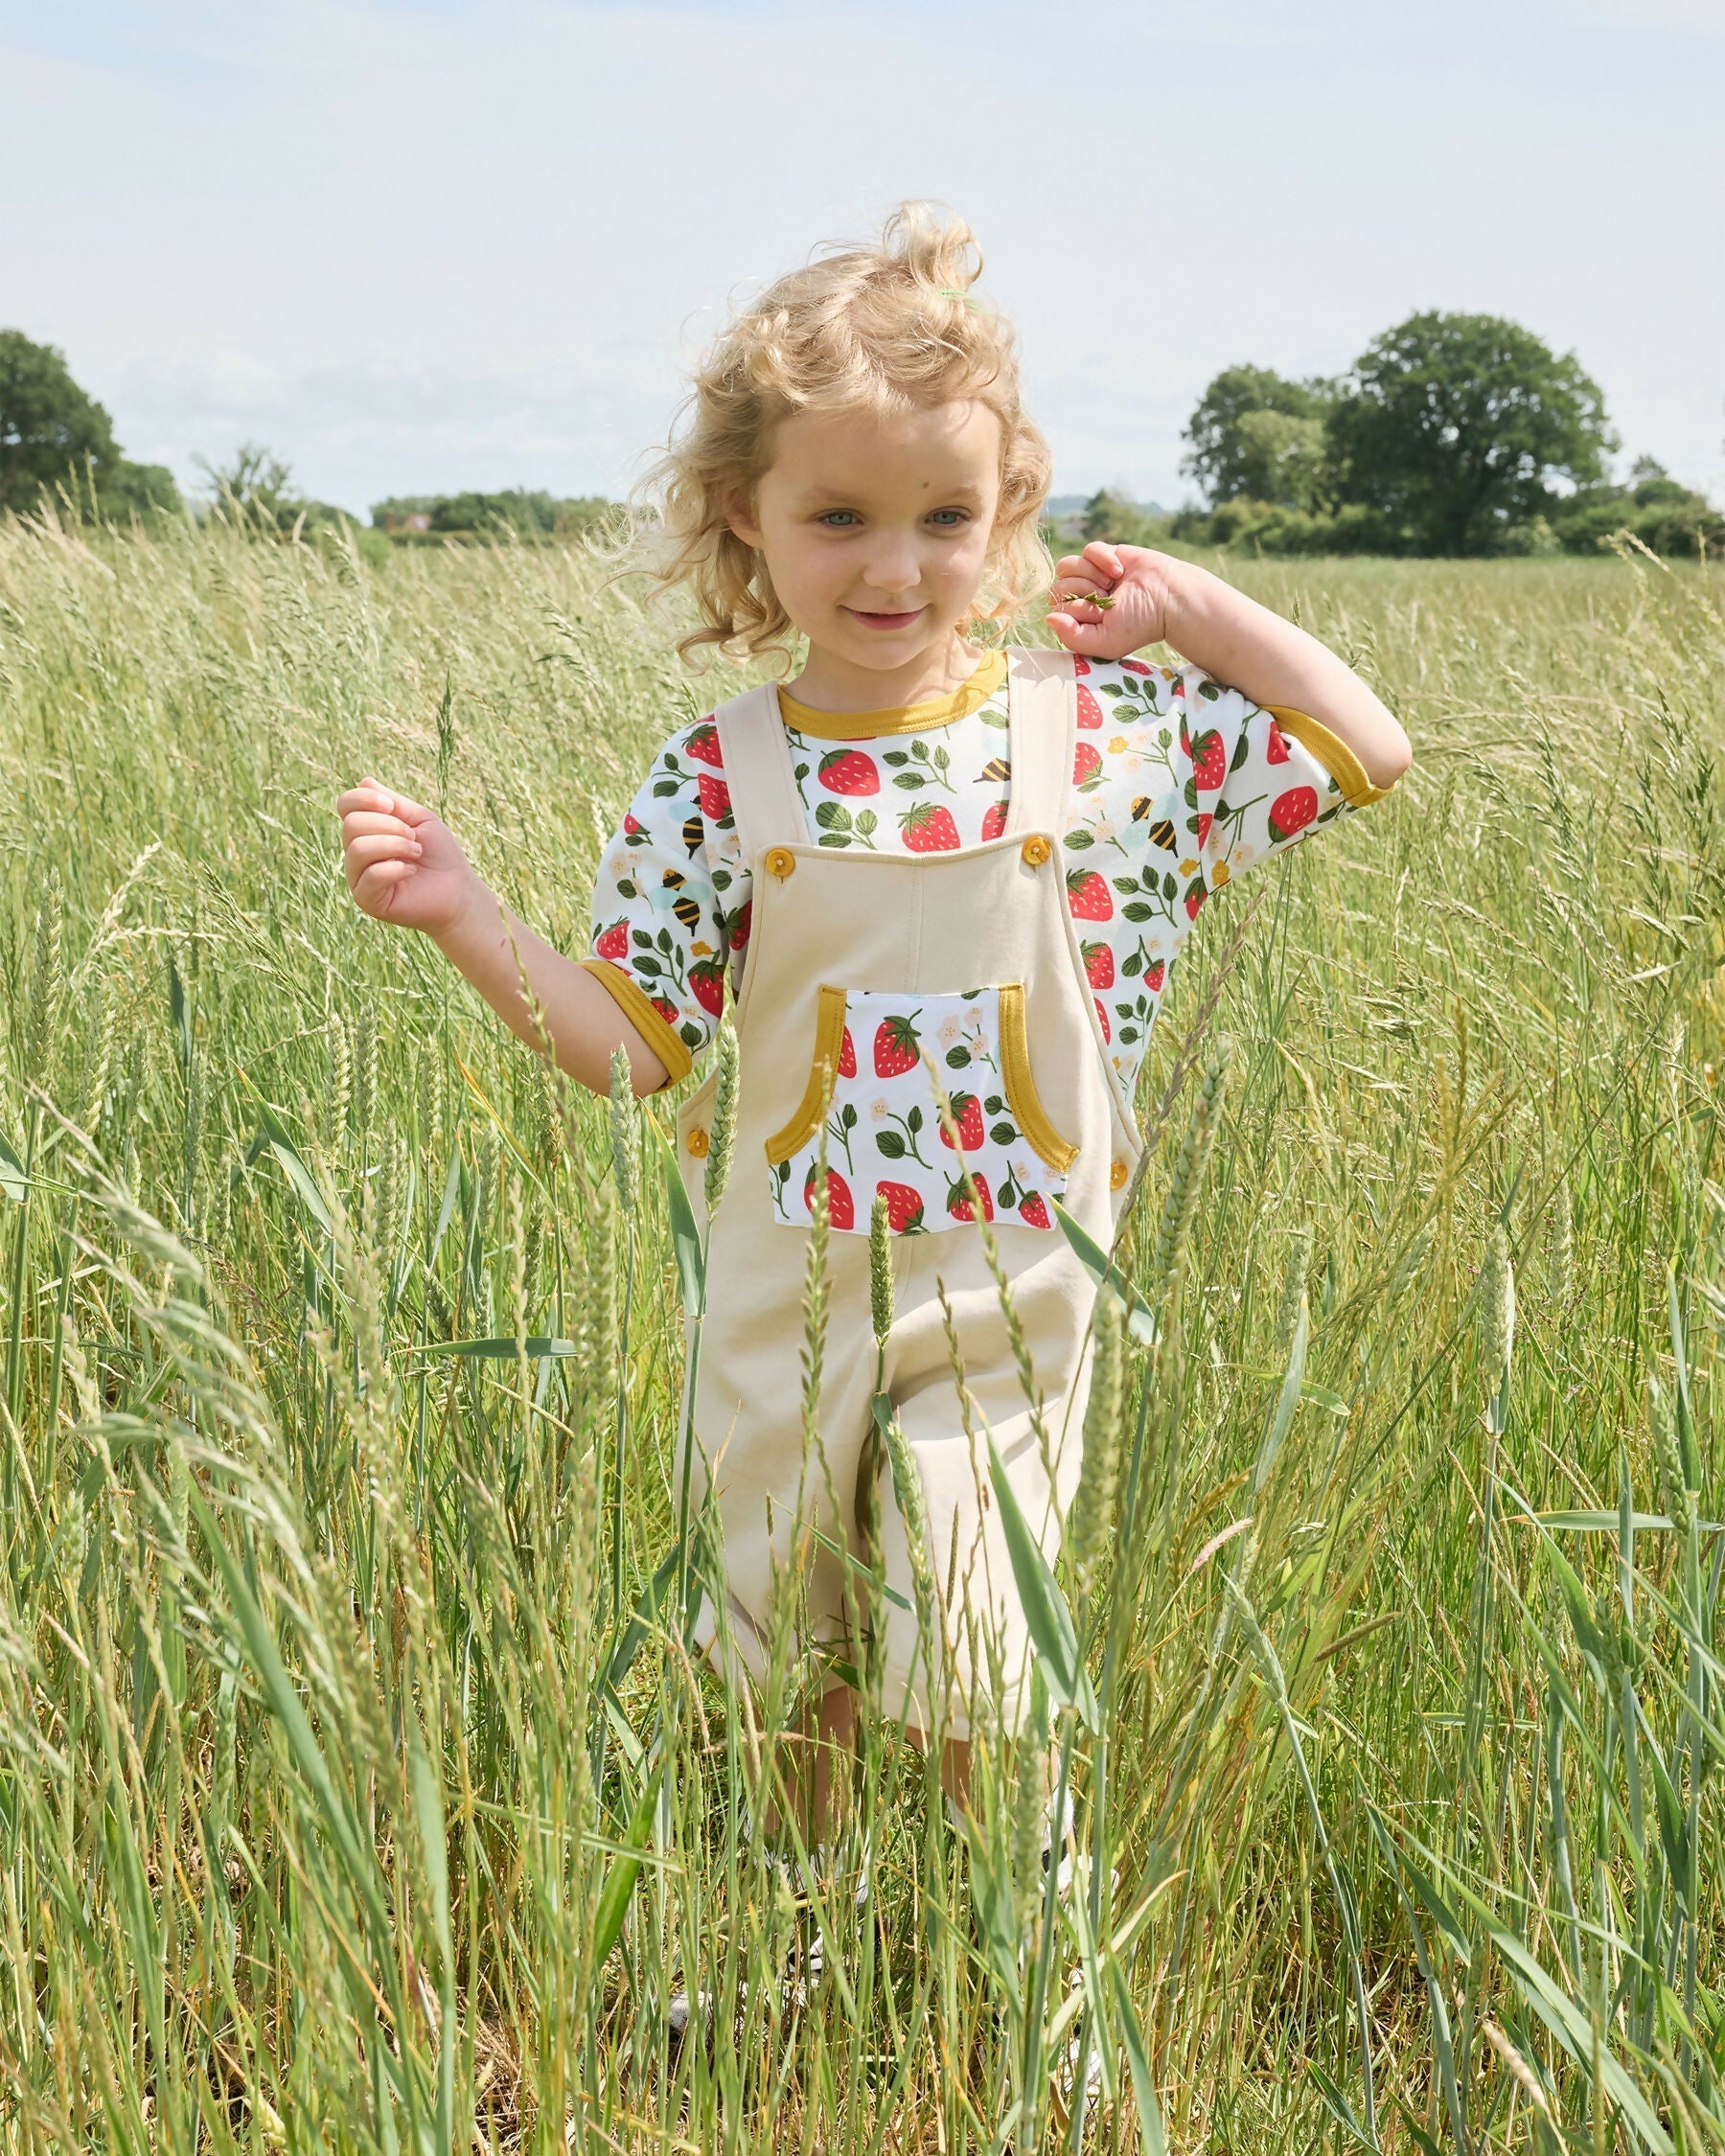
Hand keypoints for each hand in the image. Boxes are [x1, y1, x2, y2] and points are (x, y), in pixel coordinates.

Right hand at [336, 779, 482, 938]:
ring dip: (395, 846)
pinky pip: (370, 876)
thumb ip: (392, 801)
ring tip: (416, 853)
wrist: (458, 890)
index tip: (392, 806)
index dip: (364, 799)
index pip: (345, 805)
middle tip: (414, 839)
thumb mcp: (418, 819)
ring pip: (358, 848)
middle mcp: (356, 853)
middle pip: (352, 825)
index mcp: (366, 831)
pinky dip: (395, 869)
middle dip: (389, 826)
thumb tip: (364, 781)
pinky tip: (411, 871)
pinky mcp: (367, 899)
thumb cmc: (440, 854)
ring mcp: (358, 877)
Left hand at [1046, 542, 1183, 660]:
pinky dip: (1102, 559)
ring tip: (1113, 584)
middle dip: (1083, 592)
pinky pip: (1087, 550)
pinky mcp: (1104, 554)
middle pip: (1056, 586)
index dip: (1076, 609)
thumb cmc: (1139, 624)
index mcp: (1079, 620)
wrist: (1168, 597)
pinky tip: (1119, 570)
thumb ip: (1072, 637)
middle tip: (1108, 598)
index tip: (1100, 614)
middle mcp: (1081, 597)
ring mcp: (1091, 575)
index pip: (1056, 608)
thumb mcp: (1105, 642)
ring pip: (1066, 565)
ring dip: (1090, 575)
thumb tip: (1048, 618)